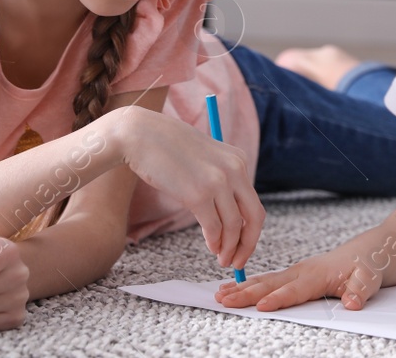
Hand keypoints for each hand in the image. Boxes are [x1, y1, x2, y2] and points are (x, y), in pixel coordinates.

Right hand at [109, 105, 264, 273]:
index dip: (251, 230)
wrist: (140, 134)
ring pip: (234, 226)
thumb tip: (228, 215)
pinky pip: (214, 228)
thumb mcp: (205, 158)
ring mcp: (217, 181)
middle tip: (238, 261)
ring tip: (222, 260)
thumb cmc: (167, 147)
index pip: (254, 202)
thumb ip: (220, 178)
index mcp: (238, 159)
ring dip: (229, 248)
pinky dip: (215, 242)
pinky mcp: (198, 194)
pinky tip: (211, 248)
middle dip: (248, 244)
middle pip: (254, 216)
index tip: (243, 246)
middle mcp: (234, 169)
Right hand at [214, 249, 381, 311]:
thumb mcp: (371, 277)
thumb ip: (361, 290)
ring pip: (264, 281)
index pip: (294, 290)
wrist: (370, 250)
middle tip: (224, 300)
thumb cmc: (369, 264)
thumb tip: (352, 303)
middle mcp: (302, 271)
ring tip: (219, 295)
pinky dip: (248, 285)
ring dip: (242, 288)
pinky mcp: (294, 275)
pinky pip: (267, 281)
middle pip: (271, 284)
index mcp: (318, 274)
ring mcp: (296, 272)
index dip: (278, 299)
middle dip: (246, 293)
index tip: (259, 307)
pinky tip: (233, 289)